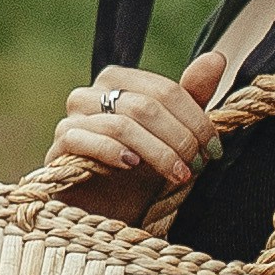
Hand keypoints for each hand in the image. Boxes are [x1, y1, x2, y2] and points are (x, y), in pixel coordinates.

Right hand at [34, 34, 235, 216]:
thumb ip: (191, 97)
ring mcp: (70, 120)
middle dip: (179, 138)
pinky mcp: (57, 148)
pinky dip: (112, 152)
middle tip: (198, 164)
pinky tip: (132, 166)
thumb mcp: (173, 138)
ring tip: (178, 174)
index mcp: (118, 82)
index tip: (214, 148)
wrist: (104, 217)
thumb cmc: (139, 176)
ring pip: (121, 125)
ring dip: (158, 152)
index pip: (164, 90)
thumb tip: (217, 58)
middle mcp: (90, 94)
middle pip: (145, 106)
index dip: (195, 119)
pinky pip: (83, 139)